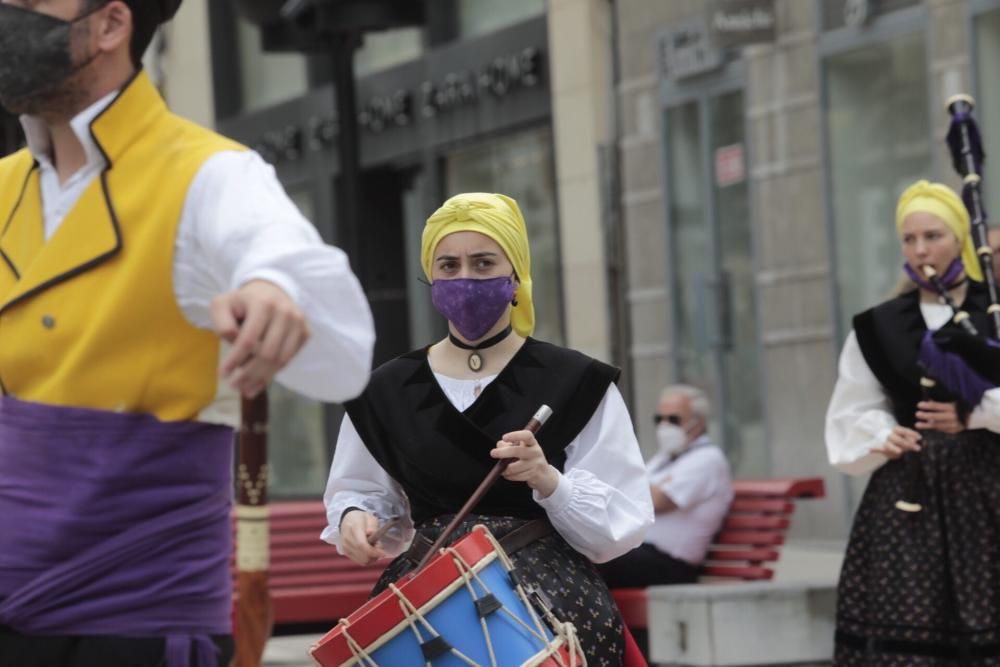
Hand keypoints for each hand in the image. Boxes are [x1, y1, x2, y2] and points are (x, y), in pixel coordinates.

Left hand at [211, 279, 309, 396]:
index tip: (223, 374)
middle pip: (267, 354)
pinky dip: (273, 374)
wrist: (271, 291)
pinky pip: (289, 359)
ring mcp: (299, 323)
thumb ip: (222, 323)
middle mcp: (285, 312)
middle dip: (249, 374)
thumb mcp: (222, 305)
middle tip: (234, 386)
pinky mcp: (305, 332)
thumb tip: (235, 343)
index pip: (249, 339)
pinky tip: (259, 382)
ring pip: (280, 360)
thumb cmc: (242, 302)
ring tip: (245, 388)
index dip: (235, 360)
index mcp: (263, 304)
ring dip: (261, 378)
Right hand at [338, 510, 386, 564]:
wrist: (348, 519)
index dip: (373, 551)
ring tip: (374, 548)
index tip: (383, 553)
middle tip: (379, 546)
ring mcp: (345, 548)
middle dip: (374, 554)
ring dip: (371, 558)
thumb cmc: (360, 519)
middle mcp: (347, 540)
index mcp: (353, 529)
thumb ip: (373, 527)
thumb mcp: (370, 518)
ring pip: (362, 561)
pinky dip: (367, 559)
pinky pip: (359, 561)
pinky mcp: (346, 553)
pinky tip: (369, 552)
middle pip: (362, 555)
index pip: (361, 545)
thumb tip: (372, 535)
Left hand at [490, 429, 559, 497]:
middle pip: (518, 451)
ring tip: (501, 469)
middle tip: (493, 453)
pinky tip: (507, 474)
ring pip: (514, 467)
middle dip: (503, 452)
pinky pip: (516, 476)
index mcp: (532, 443)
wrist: (544, 474)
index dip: (515, 435)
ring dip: (504, 469)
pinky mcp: (533, 475)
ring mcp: (535, 464)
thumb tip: (499, 445)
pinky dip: (509, 476)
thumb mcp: (522, 448)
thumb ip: (509, 445)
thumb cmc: (529, 458)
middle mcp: (535, 452)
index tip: (504, 437)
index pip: (526, 436)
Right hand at [870, 426, 921, 459]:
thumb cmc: (899, 438)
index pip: (905, 431)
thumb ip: (910, 438)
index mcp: (896, 430)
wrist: (883, 435)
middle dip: (908, 444)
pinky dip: (874, 449)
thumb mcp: (905, 436)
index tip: (920, 438)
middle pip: (899, 439)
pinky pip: (877, 448)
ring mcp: (885, 441)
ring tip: (899, 452)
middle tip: (918, 448)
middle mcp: (890, 435)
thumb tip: (918, 441)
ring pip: (889, 445)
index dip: (912, 434)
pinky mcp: (880, 447)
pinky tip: (870, 449)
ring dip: (894, 448)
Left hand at [915, 401, 964, 433]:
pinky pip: (942, 430)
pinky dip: (934, 428)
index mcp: (952, 407)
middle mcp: (953, 416)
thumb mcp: (951, 401)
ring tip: (917, 425)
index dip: (927, 405)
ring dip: (926, 425)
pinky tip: (927, 427)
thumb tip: (927, 400)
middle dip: (925, 415)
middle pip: (936, 416)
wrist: (973, 417)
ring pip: (938, 425)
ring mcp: (954, 424)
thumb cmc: (958, 407)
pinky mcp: (954, 430)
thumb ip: (939, 402)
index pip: (937, 406)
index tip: (919, 405)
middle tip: (917, 414)